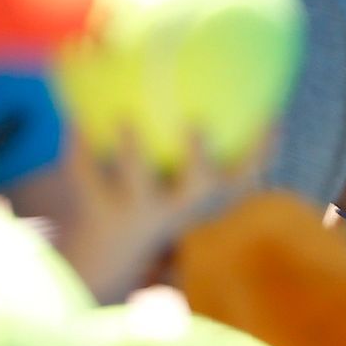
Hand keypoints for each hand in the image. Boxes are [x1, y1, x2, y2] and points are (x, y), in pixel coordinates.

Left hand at [61, 128, 267, 303]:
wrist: (107, 265)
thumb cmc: (155, 211)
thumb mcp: (180, 189)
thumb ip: (203, 151)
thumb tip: (212, 80)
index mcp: (202, 206)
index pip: (241, 179)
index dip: (261, 151)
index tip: (271, 118)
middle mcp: (175, 214)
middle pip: (196, 188)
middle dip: (199, 157)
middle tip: (198, 123)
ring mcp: (136, 216)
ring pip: (137, 184)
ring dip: (132, 152)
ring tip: (125, 118)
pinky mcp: (98, 216)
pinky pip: (87, 177)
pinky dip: (79, 149)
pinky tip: (74, 118)